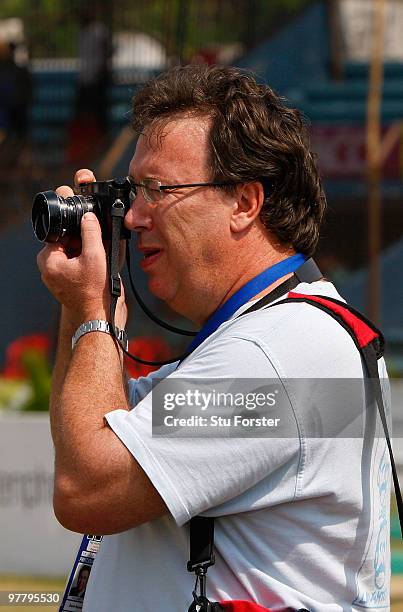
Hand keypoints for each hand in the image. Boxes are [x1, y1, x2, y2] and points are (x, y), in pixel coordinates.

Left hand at [37, 169, 127, 327]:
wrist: (101, 319)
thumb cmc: (96, 292)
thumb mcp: (96, 256)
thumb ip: (91, 231)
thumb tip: (88, 215)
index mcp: (49, 260)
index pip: (58, 230)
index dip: (73, 221)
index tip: (85, 215)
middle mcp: (51, 268)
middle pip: (67, 239)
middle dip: (84, 236)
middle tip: (99, 240)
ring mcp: (60, 276)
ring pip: (75, 251)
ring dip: (90, 248)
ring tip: (103, 256)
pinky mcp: (71, 282)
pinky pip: (80, 263)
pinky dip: (91, 260)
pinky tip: (104, 264)